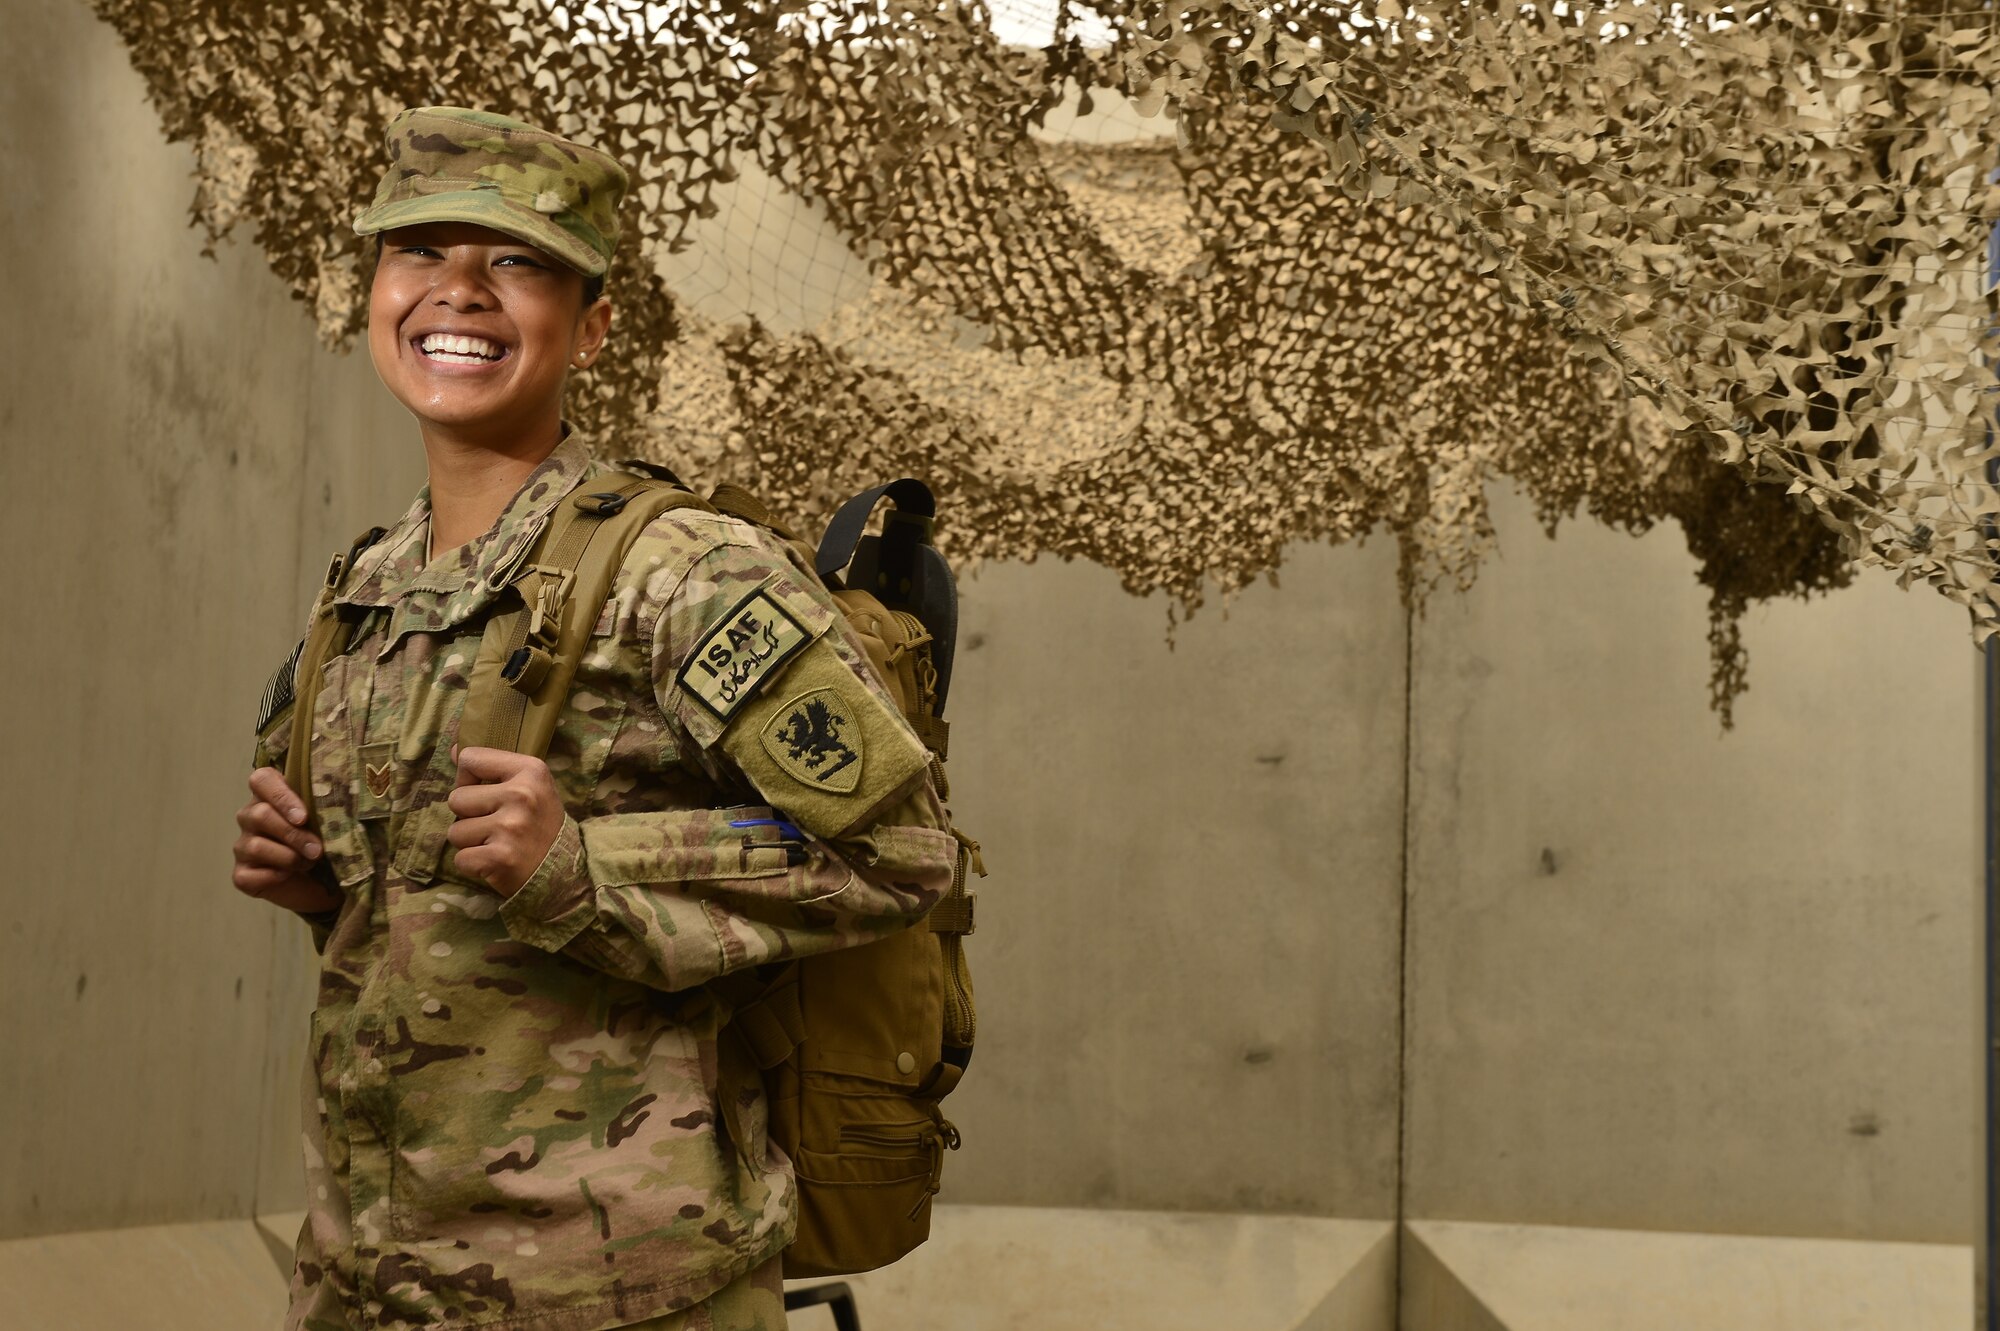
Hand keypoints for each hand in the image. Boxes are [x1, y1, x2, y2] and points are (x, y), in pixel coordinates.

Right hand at [233, 767, 341, 913]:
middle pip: (260, 814)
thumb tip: (332, 807)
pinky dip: (274, 877)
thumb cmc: (323, 844)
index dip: (281, 796)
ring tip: (309, 863)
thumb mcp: (327, 823)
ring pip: (256, 846)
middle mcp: (250, 817)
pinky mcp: (241, 874)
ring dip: (289, 857)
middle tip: (317, 849)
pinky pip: (249, 875)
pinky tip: (288, 876)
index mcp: (270, 796)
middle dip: (294, 834)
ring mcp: (243, 846)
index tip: (303, 817)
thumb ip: (323, 809)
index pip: (261, 779)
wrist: (321, 883)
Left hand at [447, 747, 565, 897]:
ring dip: (470, 842)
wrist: (565, 870)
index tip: (486, 793)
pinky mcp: (499, 858)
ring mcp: (510, 828)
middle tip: (494, 825)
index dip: (469, 779)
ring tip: (496, 844)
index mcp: (530, 770)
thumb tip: (455, 750)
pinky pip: (460, 859)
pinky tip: (495, 862)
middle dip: (468, 815)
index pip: (471, 758)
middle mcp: (521, 795)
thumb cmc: (540, 824)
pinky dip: (473, 864)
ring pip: (455, 831)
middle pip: (456, 798)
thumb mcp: (531, 786)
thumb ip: (494, 768)